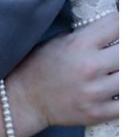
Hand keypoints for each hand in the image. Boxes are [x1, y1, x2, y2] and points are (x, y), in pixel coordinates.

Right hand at [8, 13, 118, 133]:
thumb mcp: (58, 42)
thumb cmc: (39, 67)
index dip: (119, 24)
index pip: (116, 24)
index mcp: (78, 44)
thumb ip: (88, 36)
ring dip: (121, 74)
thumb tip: (115, 32)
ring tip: (113, 72)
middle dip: (122, 50)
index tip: (116, 31)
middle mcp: (89, 67)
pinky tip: (114, 91)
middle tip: (114, 54)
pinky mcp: (98, 113)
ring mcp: (95, 92)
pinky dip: (121, 96)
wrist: (23, 99)